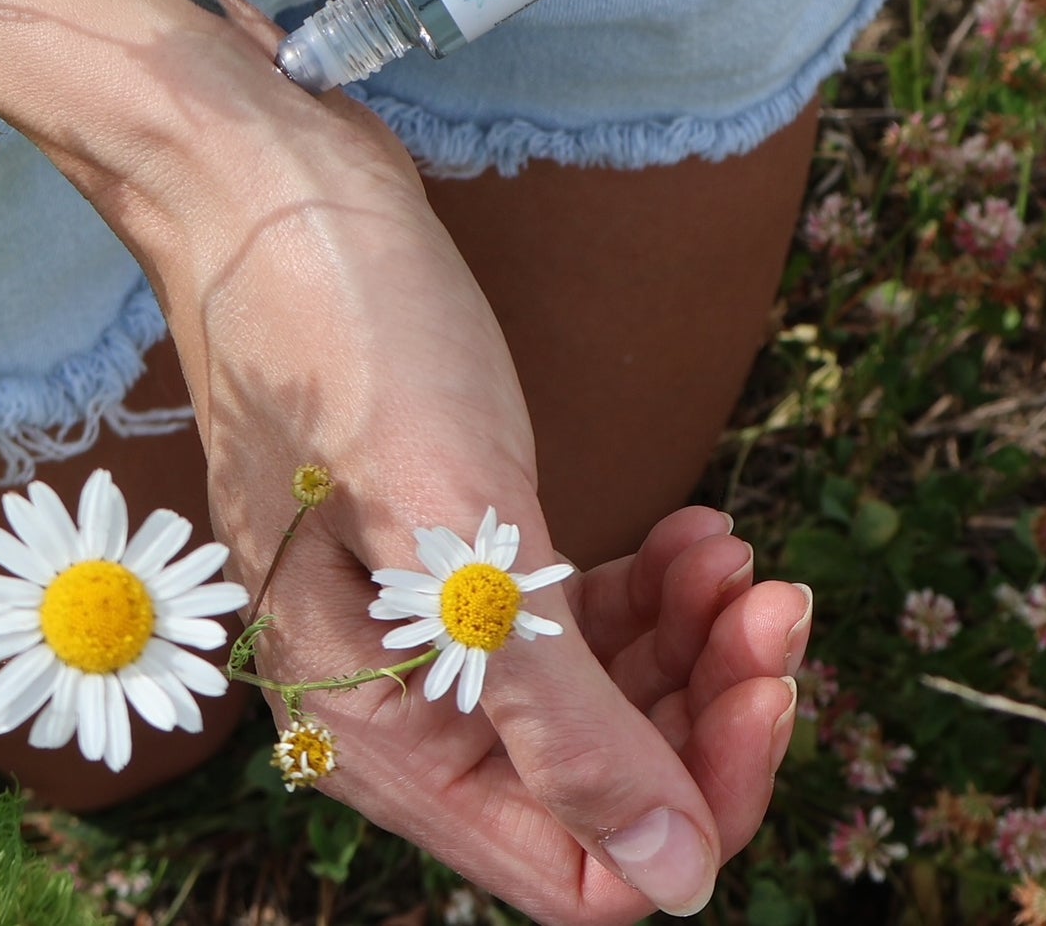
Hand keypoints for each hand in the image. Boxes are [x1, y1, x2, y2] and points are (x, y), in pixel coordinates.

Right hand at [107, 61, 805, 922]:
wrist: (269, 189)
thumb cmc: (343, 337)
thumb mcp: (458, 526)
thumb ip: (556, 713)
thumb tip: (672, 877)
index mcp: (377, 730)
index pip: (575, 863)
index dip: (690, 802)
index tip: (768, 687)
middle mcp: (399, 702)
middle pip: (598, 786)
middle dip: (706, 706)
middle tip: (776, 600)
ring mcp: (428, 626)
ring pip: (597, 701)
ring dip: (688, 641)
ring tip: (733, 552)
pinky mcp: (457, 554)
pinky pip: (574, 621)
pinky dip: (647, 590)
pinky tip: (693, 531)